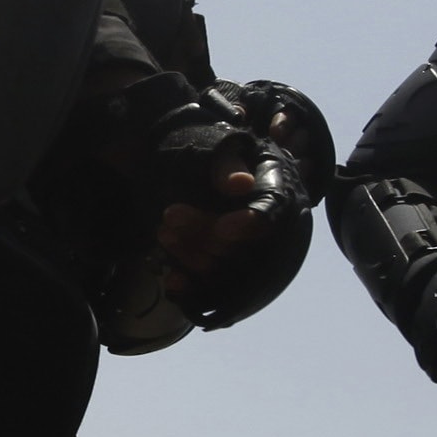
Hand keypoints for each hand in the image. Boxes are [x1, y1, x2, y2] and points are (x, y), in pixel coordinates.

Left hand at [156, 156, 270, 291]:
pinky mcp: (222, 269)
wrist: (199, 168)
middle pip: (239, 244)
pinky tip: (172, 281)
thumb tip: (240, 184)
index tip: (223, 227)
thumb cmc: (215, 155)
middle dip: (202, 232)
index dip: (248, 226)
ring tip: (162, 232)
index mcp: (274, 196)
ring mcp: (242, 254)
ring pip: (222, 267)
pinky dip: (190, 286)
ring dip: (190, 254)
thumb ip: (227, 165)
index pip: (269, 218)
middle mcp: (266, 233)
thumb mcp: (222, 149)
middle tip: (169, 215)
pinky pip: (209, 287)